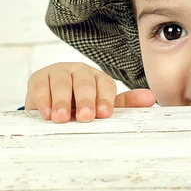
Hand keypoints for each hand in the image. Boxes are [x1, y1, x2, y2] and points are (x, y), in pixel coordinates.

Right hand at [25, 62, 155, 122]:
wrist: (51, 102)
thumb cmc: (81, 104)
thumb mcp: (102, 105)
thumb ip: (126, 103)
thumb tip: (151, 99)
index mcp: (98, 78)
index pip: (105, 85)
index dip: (105, 99)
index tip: (105, 114)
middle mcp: (80, 71)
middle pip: (84, 82)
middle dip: (85, 100)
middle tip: (85, 117)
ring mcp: (58, 72)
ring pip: (62, 83)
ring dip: (62, 101)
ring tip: (61, 118)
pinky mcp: (38, 78)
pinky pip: (40, 86)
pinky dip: (43, 99)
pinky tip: (46, 113)